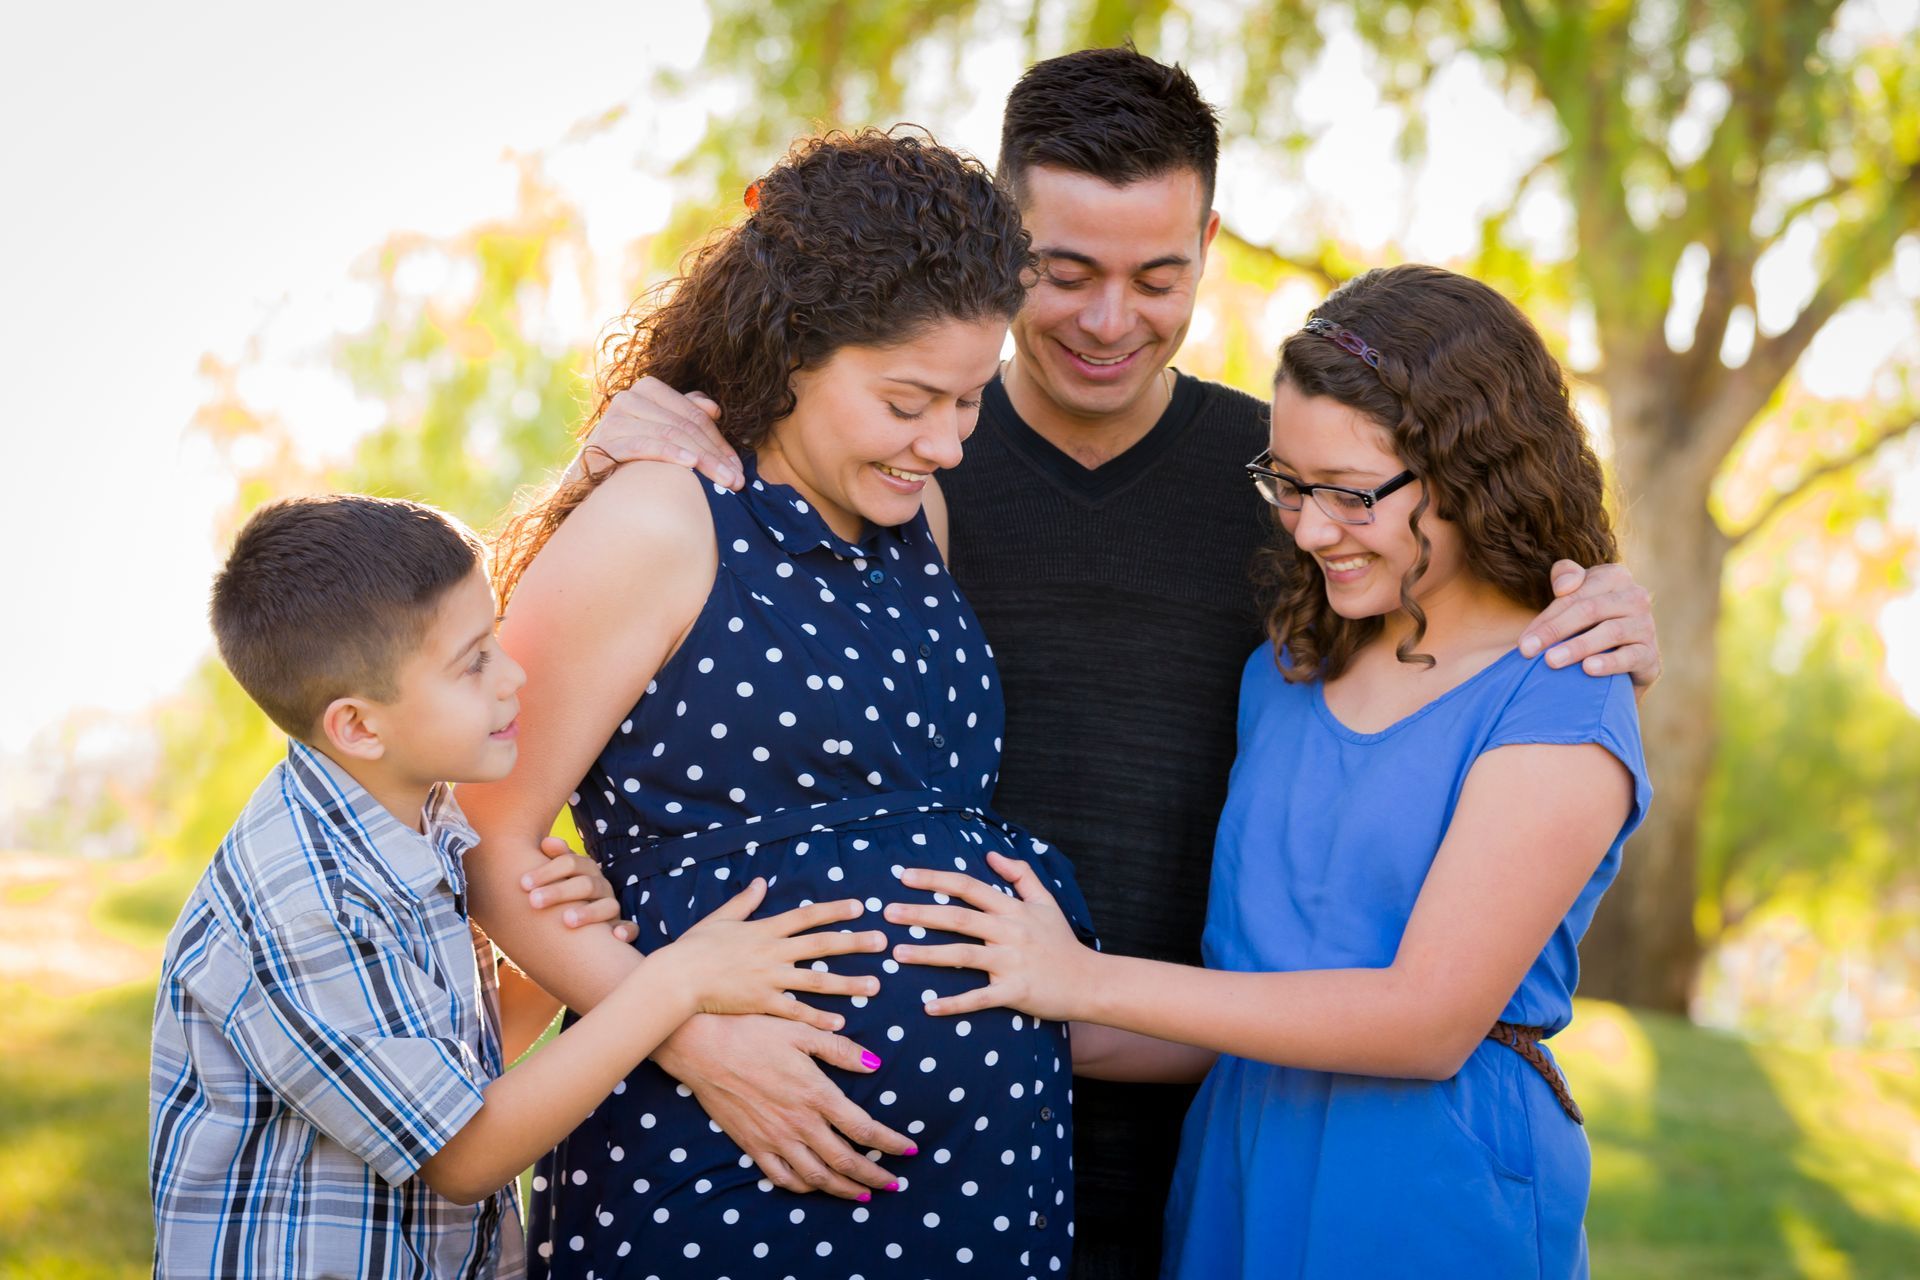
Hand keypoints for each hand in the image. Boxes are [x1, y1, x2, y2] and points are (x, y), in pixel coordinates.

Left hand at [521, 836, 635, 942]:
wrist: (581, 915)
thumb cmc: (563, 893)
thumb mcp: (558, 873)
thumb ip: (553, 858)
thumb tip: (547, 841)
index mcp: (585, 871)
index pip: (570, 863)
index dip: (546, 871)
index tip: (523, 883)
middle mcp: (601, 887)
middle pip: (586, 884)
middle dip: (559, 892)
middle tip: (534, 901)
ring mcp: (611, 907)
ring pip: (608, 906)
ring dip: (589, 912)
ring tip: (567, 921)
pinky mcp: (621, 928)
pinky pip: (631, 928)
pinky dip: (626, 931)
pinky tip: (616, 936)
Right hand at [574, 377, 741, 489]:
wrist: (588, 479)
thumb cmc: (631, 454)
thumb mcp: (662, 430)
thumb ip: (686, 413)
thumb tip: (714, 408)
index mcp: (648, 389)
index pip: (694, 415)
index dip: (720, 442)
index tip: (739, 468)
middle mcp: (629, 399)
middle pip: (685, 426)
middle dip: (715, 455)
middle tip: (737, 481)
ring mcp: (614, 419)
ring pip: (670, 435)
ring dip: (702, 460)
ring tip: (724, 481)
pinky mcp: (603, 442)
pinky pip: (644, 446)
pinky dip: (670, 454)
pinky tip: (690, 466)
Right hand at [652, 1013, 916, 1199]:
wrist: (703, 1046)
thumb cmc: (753, 1031)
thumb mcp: (801, 1031)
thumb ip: (840, 1050)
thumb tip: (875, 1064)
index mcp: (816, 1094)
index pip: (864, 1128)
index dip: (890, 1144)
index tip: (910, 1150)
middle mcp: (799, 1122)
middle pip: (845, 1161)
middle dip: (875, 1176)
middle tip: (894, 1183)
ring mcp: (774, 1138)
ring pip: (817, 1176)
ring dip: (843, 1190)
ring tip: (863, 1194)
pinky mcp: (752, 1145)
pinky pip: (782, 1177)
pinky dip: (803, 1187)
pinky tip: (815, 1186)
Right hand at [657, 879, 885, 1030]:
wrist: (677, 977)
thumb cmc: (694, 947)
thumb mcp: (720, 918)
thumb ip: (744, 901)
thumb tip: (761, 882)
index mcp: (764, 930)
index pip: (807, 916)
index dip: (835, 910)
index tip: (860, 906)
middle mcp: (773, 953)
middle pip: (821, 946)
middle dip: (855, 942)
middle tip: (883, 941)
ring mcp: (770, 979)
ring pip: (817, 980)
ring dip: (848, 982)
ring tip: (875, 985)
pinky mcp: (762, 1004)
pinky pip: (796, 1012)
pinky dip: (819, 1017)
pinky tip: (841, 1022)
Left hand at [886, 850, 1093, 1022]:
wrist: (1090, 981)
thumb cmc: (1062, 942)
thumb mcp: (1045, 901)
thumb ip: (1020, 875)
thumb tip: (992, 854)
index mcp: (1012, 909)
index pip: (968, 887)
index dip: (935, 880)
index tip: (904, 876)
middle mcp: (1009, 932)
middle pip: (959, 918)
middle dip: (921, 914)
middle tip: (887, 912)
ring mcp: (1011, 962)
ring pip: (963, 955)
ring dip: (928, 955)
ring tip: (897, 954)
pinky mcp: (1015, 991)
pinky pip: (980, 998)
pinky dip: (954, 1003)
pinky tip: (929, 1007)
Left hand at [1519, 560, 1660, 688]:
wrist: (1619, 658)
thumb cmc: (1587, 621)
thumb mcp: (1574, 594)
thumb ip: (1565, 576)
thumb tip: (1564, 587)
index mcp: (1614, 576)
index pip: (1575, 594)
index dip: (1547, 617)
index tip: (1523, 640)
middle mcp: (1635, 596)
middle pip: (1589, 610)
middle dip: (1555, 630)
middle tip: (1527, 651)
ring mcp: (1646, 625)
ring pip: (1610, 632)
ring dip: (1577, 647)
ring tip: (1551, 661)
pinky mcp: (1651, 654)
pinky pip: (1631, 656)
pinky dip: (1609, 663)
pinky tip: (1587, 669)